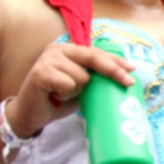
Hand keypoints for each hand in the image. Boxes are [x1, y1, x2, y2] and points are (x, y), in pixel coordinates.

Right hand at [9, 42, 134, 136]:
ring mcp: (47, 59)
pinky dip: (66, 95)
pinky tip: (53, 96)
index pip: (97, 53)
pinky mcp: (40, 72)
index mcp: (68, 50)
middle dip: (113, 71)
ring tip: (62, 94)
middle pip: (94, 58)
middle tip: (129, 83)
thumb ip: (95, 77)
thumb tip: (126, 77)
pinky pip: (69, 85)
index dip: (115, 61)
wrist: (31, 114)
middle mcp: (57, 49)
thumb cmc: (58, 99)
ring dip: (77, 91)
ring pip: (83, 77)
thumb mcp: (81, 86)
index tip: (132, 69)